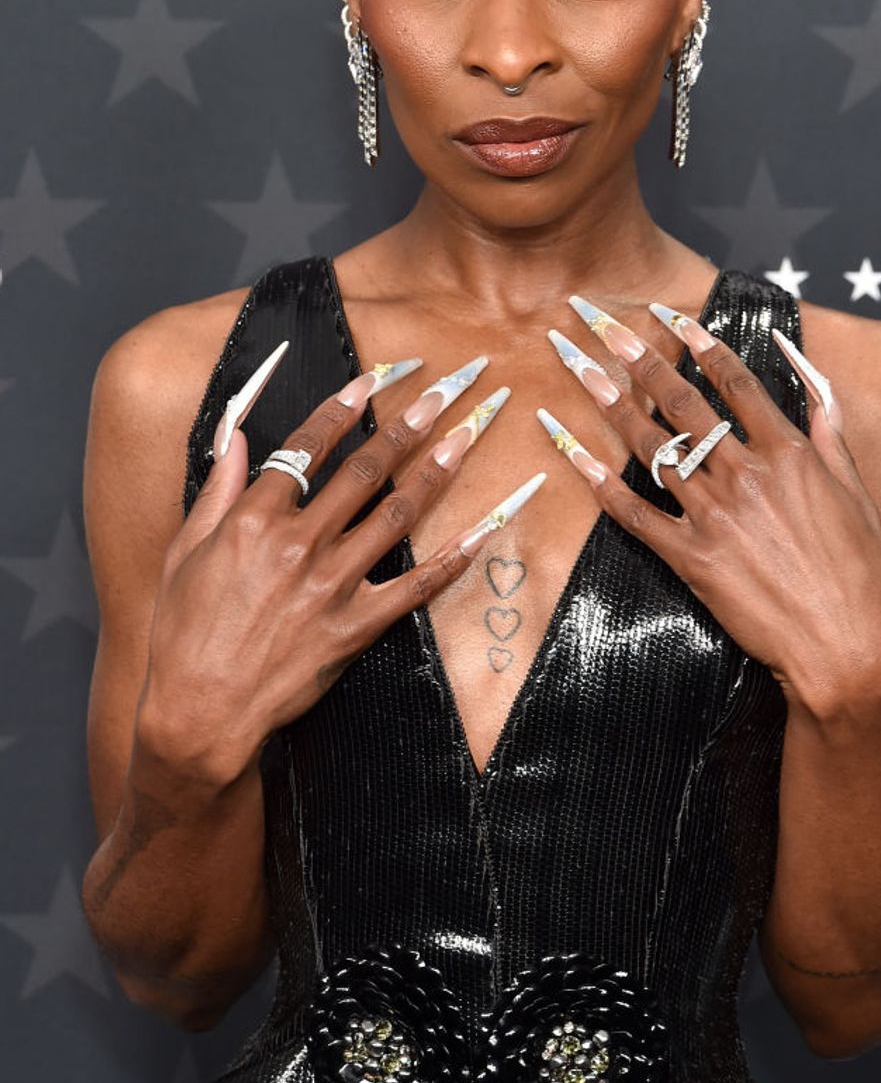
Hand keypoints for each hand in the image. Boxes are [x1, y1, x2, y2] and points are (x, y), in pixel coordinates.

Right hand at [139, 347, 540, 782]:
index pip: (309, 448)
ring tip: (469, 434)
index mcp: (255, 520)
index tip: (374, 378)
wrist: (199, 713)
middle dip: (408, 423)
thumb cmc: (183, 633)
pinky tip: (486, 527)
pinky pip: (417, 587)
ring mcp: (332, 585)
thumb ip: (218, 490)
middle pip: (364, 470)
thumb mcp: (184, 552)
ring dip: (436, 471)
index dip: (344, 408)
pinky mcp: (356, 626)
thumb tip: (237, 437)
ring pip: (396, 515)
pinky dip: (456, 557)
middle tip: (444, 389)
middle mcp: (298, 544)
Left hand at [538, 299, 880, 709]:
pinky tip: (568, 449)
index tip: (670, 317)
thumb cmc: (860, 571)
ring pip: (652, 446)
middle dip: (638, 356)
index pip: (734, 382)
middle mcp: (746, 474)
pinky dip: (597, 479)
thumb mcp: (855, 488)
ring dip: (609, 402)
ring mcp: (714, 515)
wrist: (845, 647)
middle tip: (602, 322)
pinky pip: (633, 512)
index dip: (699, 344)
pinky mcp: (690, 557)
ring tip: (578, 367)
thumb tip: (807, 372)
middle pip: (682, 402)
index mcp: (789, 452)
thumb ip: (828, 425)